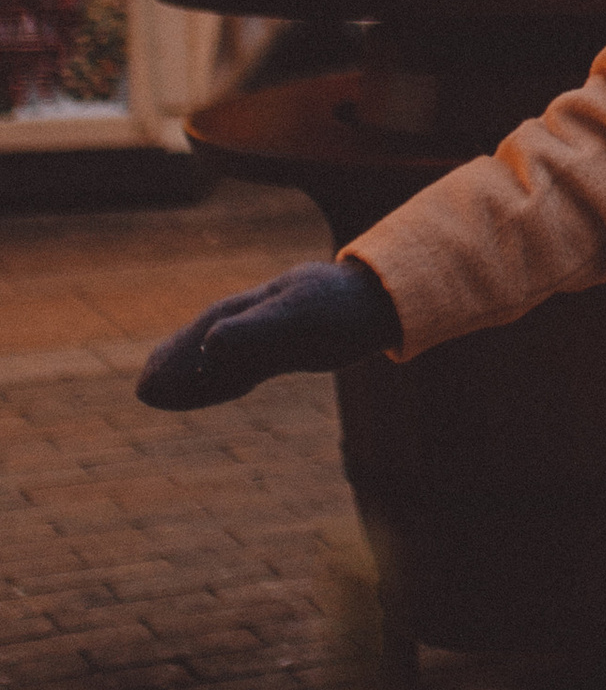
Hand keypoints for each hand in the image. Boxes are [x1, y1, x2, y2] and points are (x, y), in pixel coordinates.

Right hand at [136, 257, 399, 410]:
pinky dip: (222, 379)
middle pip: (204, 345)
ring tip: (162, 392)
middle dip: (176, 367)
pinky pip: (245, 366)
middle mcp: (254, 319)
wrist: (379, 297)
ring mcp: (270, 333)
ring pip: (221, 358)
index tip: (148, 386)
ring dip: (193, 375)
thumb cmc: (341, 305)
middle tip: (143, 390)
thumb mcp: (300, 317)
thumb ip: (257, 329)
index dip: (176, 360)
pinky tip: (214, 389)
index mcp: (250, 311)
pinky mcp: (288, 346)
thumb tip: (210, 343)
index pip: (202, 337)